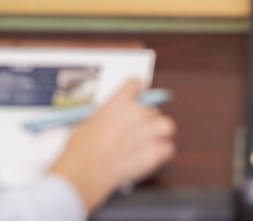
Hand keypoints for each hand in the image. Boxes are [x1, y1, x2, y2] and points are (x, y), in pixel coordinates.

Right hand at [48, 79, 175, 211]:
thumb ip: (106, 115)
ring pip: (167, 125)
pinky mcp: (155, 152)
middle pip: (152, 109)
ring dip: (160, 132)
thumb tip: (108, 120)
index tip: (136, 98)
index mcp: (120, 101)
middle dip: (146, 120)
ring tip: (149, 142)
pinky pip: (168, 148)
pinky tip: (151, 156)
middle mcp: (137, 112)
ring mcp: (148, 132)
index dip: (136, 92)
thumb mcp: (88, 120)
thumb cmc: (83, 147)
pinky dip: (162, 152)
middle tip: (136, 131)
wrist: (87, 169)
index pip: (136, 84)